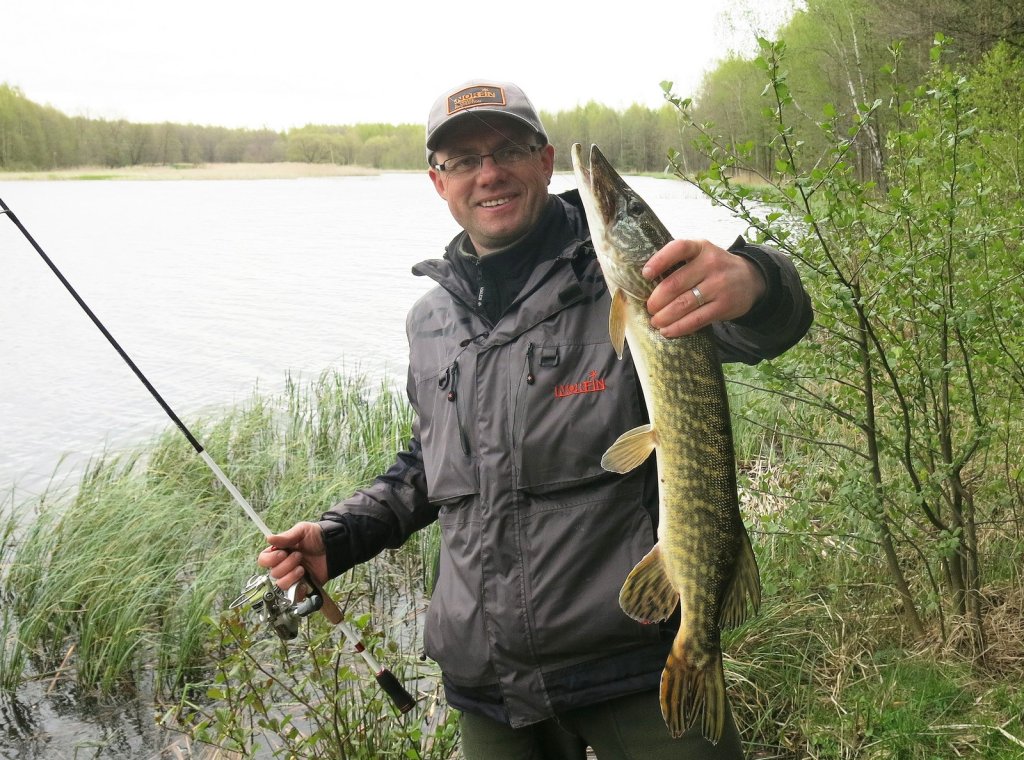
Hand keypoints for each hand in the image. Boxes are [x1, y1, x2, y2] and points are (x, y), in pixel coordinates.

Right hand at [257, 521, 327, 592]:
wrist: (335, 546)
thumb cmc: (317, 536)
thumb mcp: (302, 531)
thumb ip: (286, 537)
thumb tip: (269, 538)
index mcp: (280, 552)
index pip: (263, 560)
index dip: (270, 559)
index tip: (282, 553)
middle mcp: (284, 566)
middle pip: (273, 573)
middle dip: (286, 565)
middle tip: (299, 556)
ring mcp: (293, 577)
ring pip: (281, 584)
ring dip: (291, 576)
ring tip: (303, 568)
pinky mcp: (303, 586)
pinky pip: (294, 595)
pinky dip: (298, 590)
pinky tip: (305, 580)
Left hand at [643, 239, 765, 337]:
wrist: (751, 279)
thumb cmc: (714, 267)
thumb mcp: (701, 254)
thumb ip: (679, 261)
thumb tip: (645, 282)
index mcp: (700, 247)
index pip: (678, 248)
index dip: (659, 261)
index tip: (645, 274)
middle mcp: (710, 264)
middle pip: (675, 284)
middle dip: (656, 300)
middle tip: (649, 308)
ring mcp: (718, 285)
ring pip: (683, 304)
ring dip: (664, 316)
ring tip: (655, 321)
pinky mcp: (723, 306)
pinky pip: (696, 320)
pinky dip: (678, 328)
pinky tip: (667, 331)